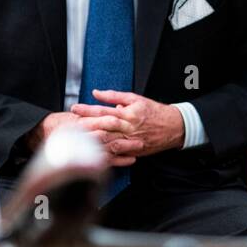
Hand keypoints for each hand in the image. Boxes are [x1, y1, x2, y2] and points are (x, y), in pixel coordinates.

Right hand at [29, 108, 143, 166]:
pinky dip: (121, 161)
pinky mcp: (89, 161)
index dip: (115, 120)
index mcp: (82, 122)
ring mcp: (86, 149)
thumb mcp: (75, 116)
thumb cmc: (61, 125)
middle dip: (124, 135)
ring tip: (139, 145)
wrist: (43, 136)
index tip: (129, 118)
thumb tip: (117, 107)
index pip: (101, 120)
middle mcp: (84, 136)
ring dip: (126, 147)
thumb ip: (93, 113)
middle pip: (107, 135)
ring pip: (109, 148)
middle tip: (139, 133)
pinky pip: (107, 162)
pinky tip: (131, 159)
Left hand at [68, 90, 185, 162]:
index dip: (88, 110)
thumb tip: (96, 93)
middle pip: (105, 126)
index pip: (104, 110)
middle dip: (87, 126)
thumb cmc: (155, 112)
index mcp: (129, 112)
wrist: (175, 126)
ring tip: (79, 140)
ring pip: (111, 141)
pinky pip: (120, 153)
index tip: (75, 109)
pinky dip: (108, 153)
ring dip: (95, 141)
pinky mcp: (136, 149)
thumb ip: (115, 96)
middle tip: (71, 126)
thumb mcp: (136, 99)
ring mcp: (133, 140)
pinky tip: (96, 153)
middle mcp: (130, 127)